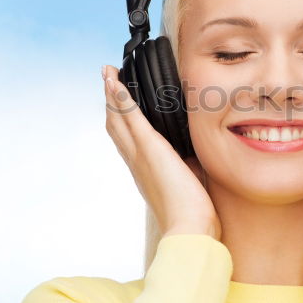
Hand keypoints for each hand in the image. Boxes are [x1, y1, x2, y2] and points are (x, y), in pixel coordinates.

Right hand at [102, 65, 221, 241]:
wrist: (188, 229)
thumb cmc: (193, 213)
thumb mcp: (191, 182)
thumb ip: (188, 165)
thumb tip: (195, 155)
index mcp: (144, 171)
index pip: (127, 140)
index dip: (120, 120)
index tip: (118, 102)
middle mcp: (135, 162)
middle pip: (115, 126)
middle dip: (110, 101)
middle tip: (107, 79)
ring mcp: (139, 155)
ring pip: (118, 119)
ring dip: (112, 94)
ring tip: (108, 73)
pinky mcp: (149, 149)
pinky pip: (130, 118)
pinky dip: (120, 98)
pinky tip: (115, 81)